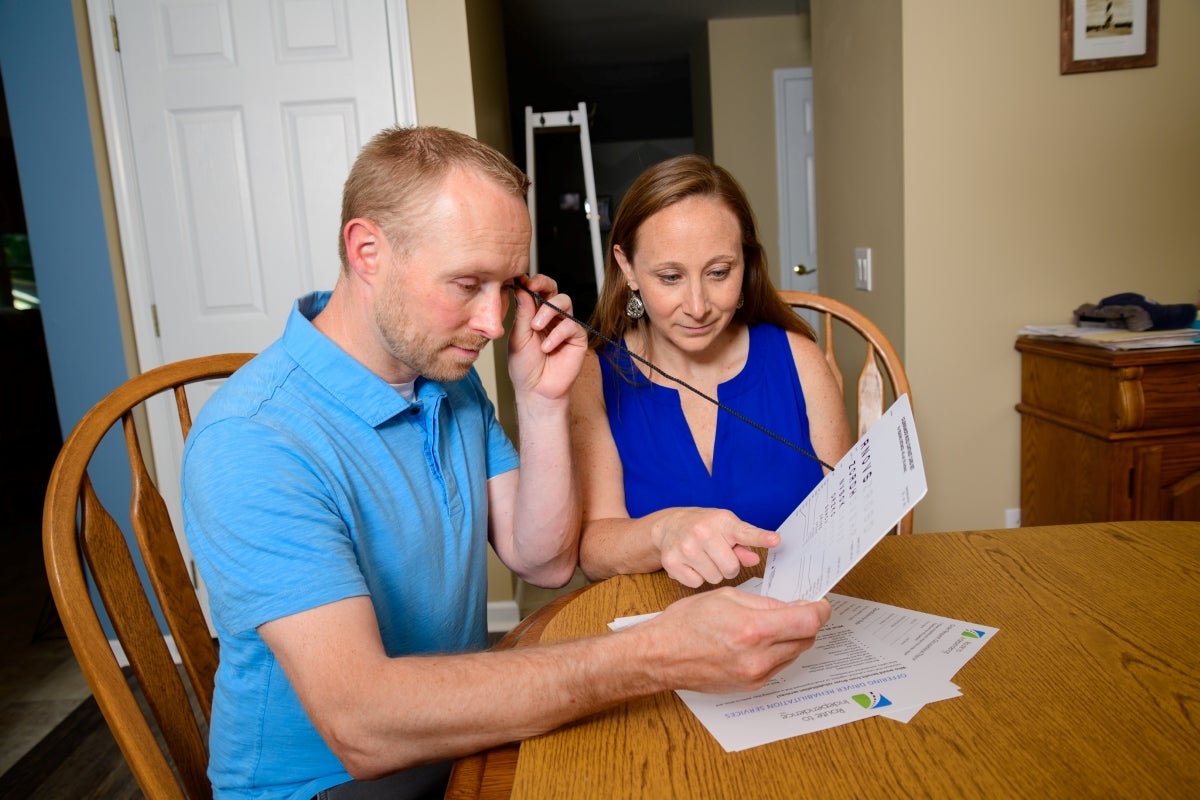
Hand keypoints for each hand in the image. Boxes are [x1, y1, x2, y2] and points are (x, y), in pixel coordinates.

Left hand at [507, 274, 585, 402]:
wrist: (536, 390)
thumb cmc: (525, 367)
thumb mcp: (518, 336)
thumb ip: (522, 312)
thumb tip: (521, 288)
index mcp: (534, 314)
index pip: (536, 290)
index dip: (532, 282)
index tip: (522, 280)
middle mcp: (551, 317)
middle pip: (554, 289)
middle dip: (543, 284)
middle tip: (532, 288)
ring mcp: (565, 326)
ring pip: (564, 301)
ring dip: (548, 310)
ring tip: (535, 327)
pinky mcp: (577, 337)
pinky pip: (571, 325)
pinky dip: (557, 334)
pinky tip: (547, 347)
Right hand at [640, 587, 830, 693]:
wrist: (661, 656)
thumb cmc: (686, 623)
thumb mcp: (727, 597)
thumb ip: (765, 603)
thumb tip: (792, 607)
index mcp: (753, 629)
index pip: (808, 622)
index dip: (820, 610)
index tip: (820, 604)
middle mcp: (759, 657)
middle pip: (806, 638)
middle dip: (806, 622)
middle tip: (795, 610)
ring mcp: (756, 676)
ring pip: (795, 653)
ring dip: (792, 638)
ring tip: (770, 625)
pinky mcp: (751, 686)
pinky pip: (779, 666)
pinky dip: (777, 652)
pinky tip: (759, 642)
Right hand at [650, 507, 780, 587]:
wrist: (669, 525)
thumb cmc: (704, 527)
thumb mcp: (727, 528)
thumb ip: (744, 544)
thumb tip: (754, 560)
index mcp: (721, 521)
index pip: (745, 532)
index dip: (761, 537)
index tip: (775, 540)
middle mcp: (702, 532)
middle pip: (731, 568)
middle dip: (729, 567)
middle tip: (720, 556)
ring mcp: (685, 547)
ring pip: (714, 578)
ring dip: (713, 572)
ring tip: (704, 558)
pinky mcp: (672, 562)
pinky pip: (696, 583)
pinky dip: (696, 577)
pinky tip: (691, 564)